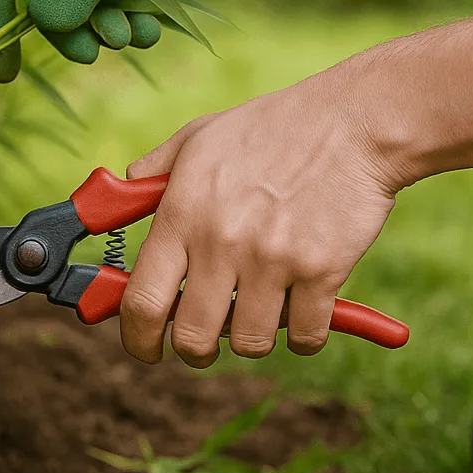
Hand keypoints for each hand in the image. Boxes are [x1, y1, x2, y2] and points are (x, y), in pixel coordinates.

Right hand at [0, 0, 319, 81]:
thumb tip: (45, 24)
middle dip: (64, 33)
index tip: (1, 72)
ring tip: (134, 34)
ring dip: (101, 35)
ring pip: (75, 18)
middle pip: (34, 3)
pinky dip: (128, 30)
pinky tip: (150, 28)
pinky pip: (111, 18)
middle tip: (94, 52)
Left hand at [118, 67, 403, 367]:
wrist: (353, 123)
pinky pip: (305, 336)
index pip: (141, 301)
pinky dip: (305, 333)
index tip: (146, 347)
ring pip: (249, 343)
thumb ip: (154, 172)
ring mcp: (272, 260)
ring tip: (259, 306)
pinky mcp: (322, 272)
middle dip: (194, 349)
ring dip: (252, 335)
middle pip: (192, 337)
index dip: (137, 338)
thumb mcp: (199, 138)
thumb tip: (119, 196)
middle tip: (204, 339)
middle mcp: (221, 241)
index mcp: (182, 213)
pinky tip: (305, 305)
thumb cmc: (272, 128)